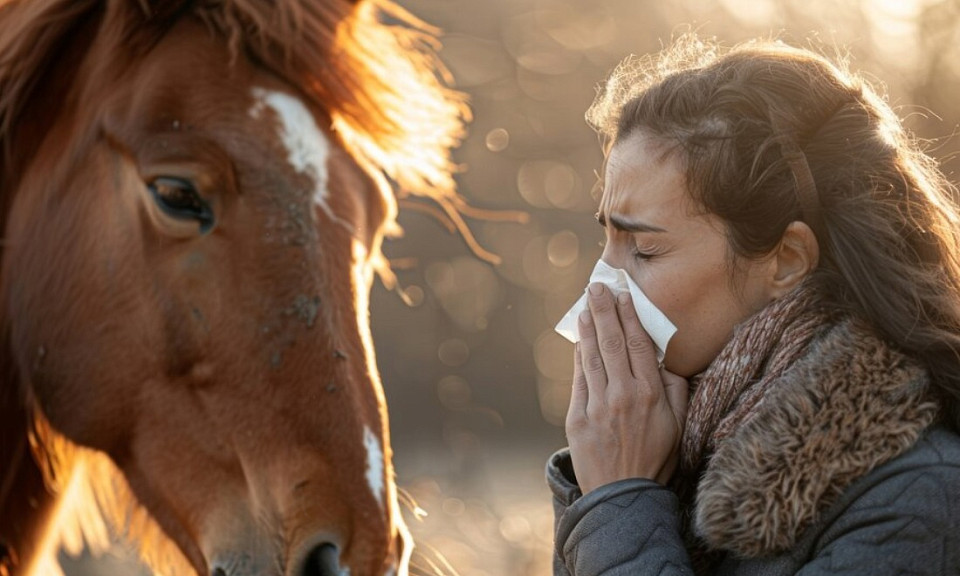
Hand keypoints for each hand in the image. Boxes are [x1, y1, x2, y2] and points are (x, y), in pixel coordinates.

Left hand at [565, 283, 688, 492]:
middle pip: (612, 342)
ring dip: (588, 327)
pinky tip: (579, 339)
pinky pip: (579, 379)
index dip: (630, 316)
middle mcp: (623, 396)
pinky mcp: (577, 418)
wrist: (623, 496)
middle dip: (604, 310)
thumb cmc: (656, 460)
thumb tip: (664, 361)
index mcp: (651, 395)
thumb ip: (676, 390)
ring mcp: (597, 406)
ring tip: (585, 306)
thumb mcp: (679, 426)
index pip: (638, 345)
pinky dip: (579, 355)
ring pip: (592, 356)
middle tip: (597, 287)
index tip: (624, 296)